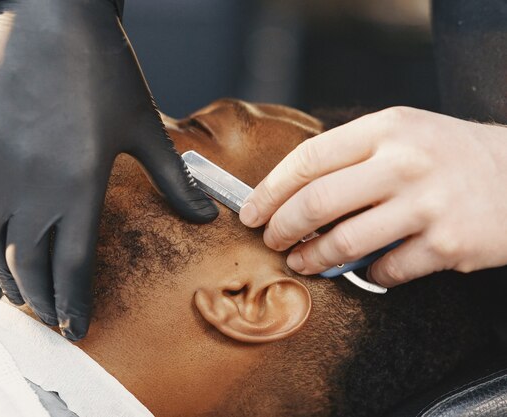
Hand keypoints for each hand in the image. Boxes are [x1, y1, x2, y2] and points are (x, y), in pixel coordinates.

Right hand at [0, 0, 216, 339]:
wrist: (50, 13)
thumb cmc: (103, 69)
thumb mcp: (144, 125)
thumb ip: (173, 180)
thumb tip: (208, 218)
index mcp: (81, 183)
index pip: (73, 265)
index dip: (74, 303)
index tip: (76, 328)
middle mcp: (32, 184)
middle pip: (29, 263)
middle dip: (42, 298)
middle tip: (50, 314)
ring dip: (4, 278)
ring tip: (20, 293)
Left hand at [240, 107, 506, 286]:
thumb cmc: (449, 156)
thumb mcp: (402, 135)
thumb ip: (350, 157)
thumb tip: (290, 195)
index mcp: (386, 129)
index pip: (308, 159)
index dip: (270, 190)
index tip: (251, 211)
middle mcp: (405, 162)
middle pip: (317, 202)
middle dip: (282, 228)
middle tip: (272, 240)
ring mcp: (427, 204)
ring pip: (344, 242)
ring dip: (313, 259)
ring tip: (303, 262)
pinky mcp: (448, 244)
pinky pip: (385, 271)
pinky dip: (367, 276)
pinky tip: (367, 270)